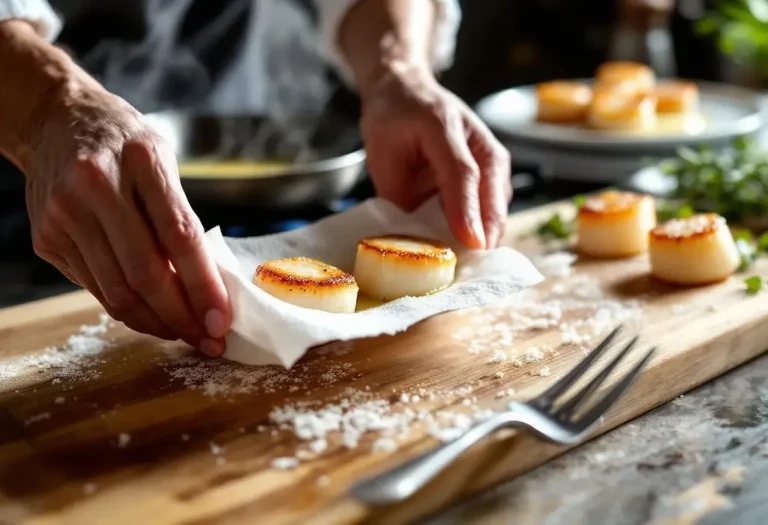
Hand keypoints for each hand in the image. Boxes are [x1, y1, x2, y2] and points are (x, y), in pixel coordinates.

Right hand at [23, 79, 229, 355]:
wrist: (55, 120)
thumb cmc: (124, 143)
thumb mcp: (162, 160)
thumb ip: (180, 216)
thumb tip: (207, 284)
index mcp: (140, 159)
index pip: (180, 236)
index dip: (203, 285)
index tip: (223, 320)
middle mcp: (96, 186)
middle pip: (145, 273)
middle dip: (182, 317)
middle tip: (210, 341)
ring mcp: (64, 214)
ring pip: (117, 291)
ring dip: (156, 323)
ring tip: (185, 335)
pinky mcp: (47, 237)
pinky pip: (95, 288)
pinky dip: (128, 310)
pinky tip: (152, 317)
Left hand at [359, 65, 511, 248]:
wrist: (408, 91)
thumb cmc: (392, 122)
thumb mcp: (381, 155)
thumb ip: (399, 195)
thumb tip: (417, 240)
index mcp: (442, 125)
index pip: (461, 173)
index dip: (466, 210)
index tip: (472, 244)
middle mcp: (477, 138)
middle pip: (492, 192)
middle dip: (486, 234)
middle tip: (472, 272)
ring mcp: (492, 153)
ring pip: (498, 203)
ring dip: (487, 233)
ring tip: (470, 265)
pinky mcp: (496, 170)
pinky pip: (495, 205)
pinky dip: (485, 226)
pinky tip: (470, 246)